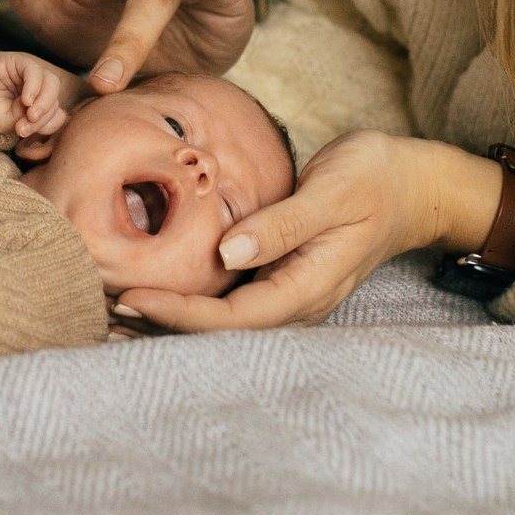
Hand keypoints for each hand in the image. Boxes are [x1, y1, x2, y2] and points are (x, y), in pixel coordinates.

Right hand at [0, 50, 86, 137]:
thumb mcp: (9, 125)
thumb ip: (32, 123)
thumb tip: (57, 119)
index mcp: (37, 106)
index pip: (56, 115)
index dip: (46, 127)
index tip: (24, 135)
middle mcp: (37, 90)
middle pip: (56, 101)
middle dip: (43, 117)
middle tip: (23, 127)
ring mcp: (29, 75)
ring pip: (52, 84)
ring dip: (44, 102)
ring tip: (29, 114)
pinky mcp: (18, 62)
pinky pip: (35, 72)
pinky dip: (35, 87)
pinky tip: (26, 100)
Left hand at [114, 131, 503, 330]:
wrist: (415, 185)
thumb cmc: (376, 180)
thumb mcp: (333, 191)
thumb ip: (283, 224)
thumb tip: (228, 253)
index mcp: (309, 288)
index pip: (233, 318)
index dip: (179, 315)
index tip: (130, 298)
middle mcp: (297, 303)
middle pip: (220, 333)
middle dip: (162, 328)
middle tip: (99, 314)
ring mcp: (291, 295)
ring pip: (223, 323)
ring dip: (171, 321)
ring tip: (111, 314)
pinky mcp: (282, 280)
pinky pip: (231, 303)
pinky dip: (190, 302)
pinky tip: (156, 291)